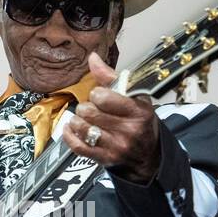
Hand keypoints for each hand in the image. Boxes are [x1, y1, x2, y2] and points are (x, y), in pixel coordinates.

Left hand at [62, 51, 160, 183]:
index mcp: (138, 111)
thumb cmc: (140, 122)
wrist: (148, 155)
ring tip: (83, 119)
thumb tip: (93, 58)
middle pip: (89, 112)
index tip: (99, 96)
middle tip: (91, 109)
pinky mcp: (105, 158)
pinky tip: (71, 129)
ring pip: (82, 128)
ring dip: (77, 121)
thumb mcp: (134, 97)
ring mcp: (116, 146)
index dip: (96, 94)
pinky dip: (70, 135)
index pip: (103, 97)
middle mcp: (128, 130)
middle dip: (85, 107)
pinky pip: (78, 146)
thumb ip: (111, 77)